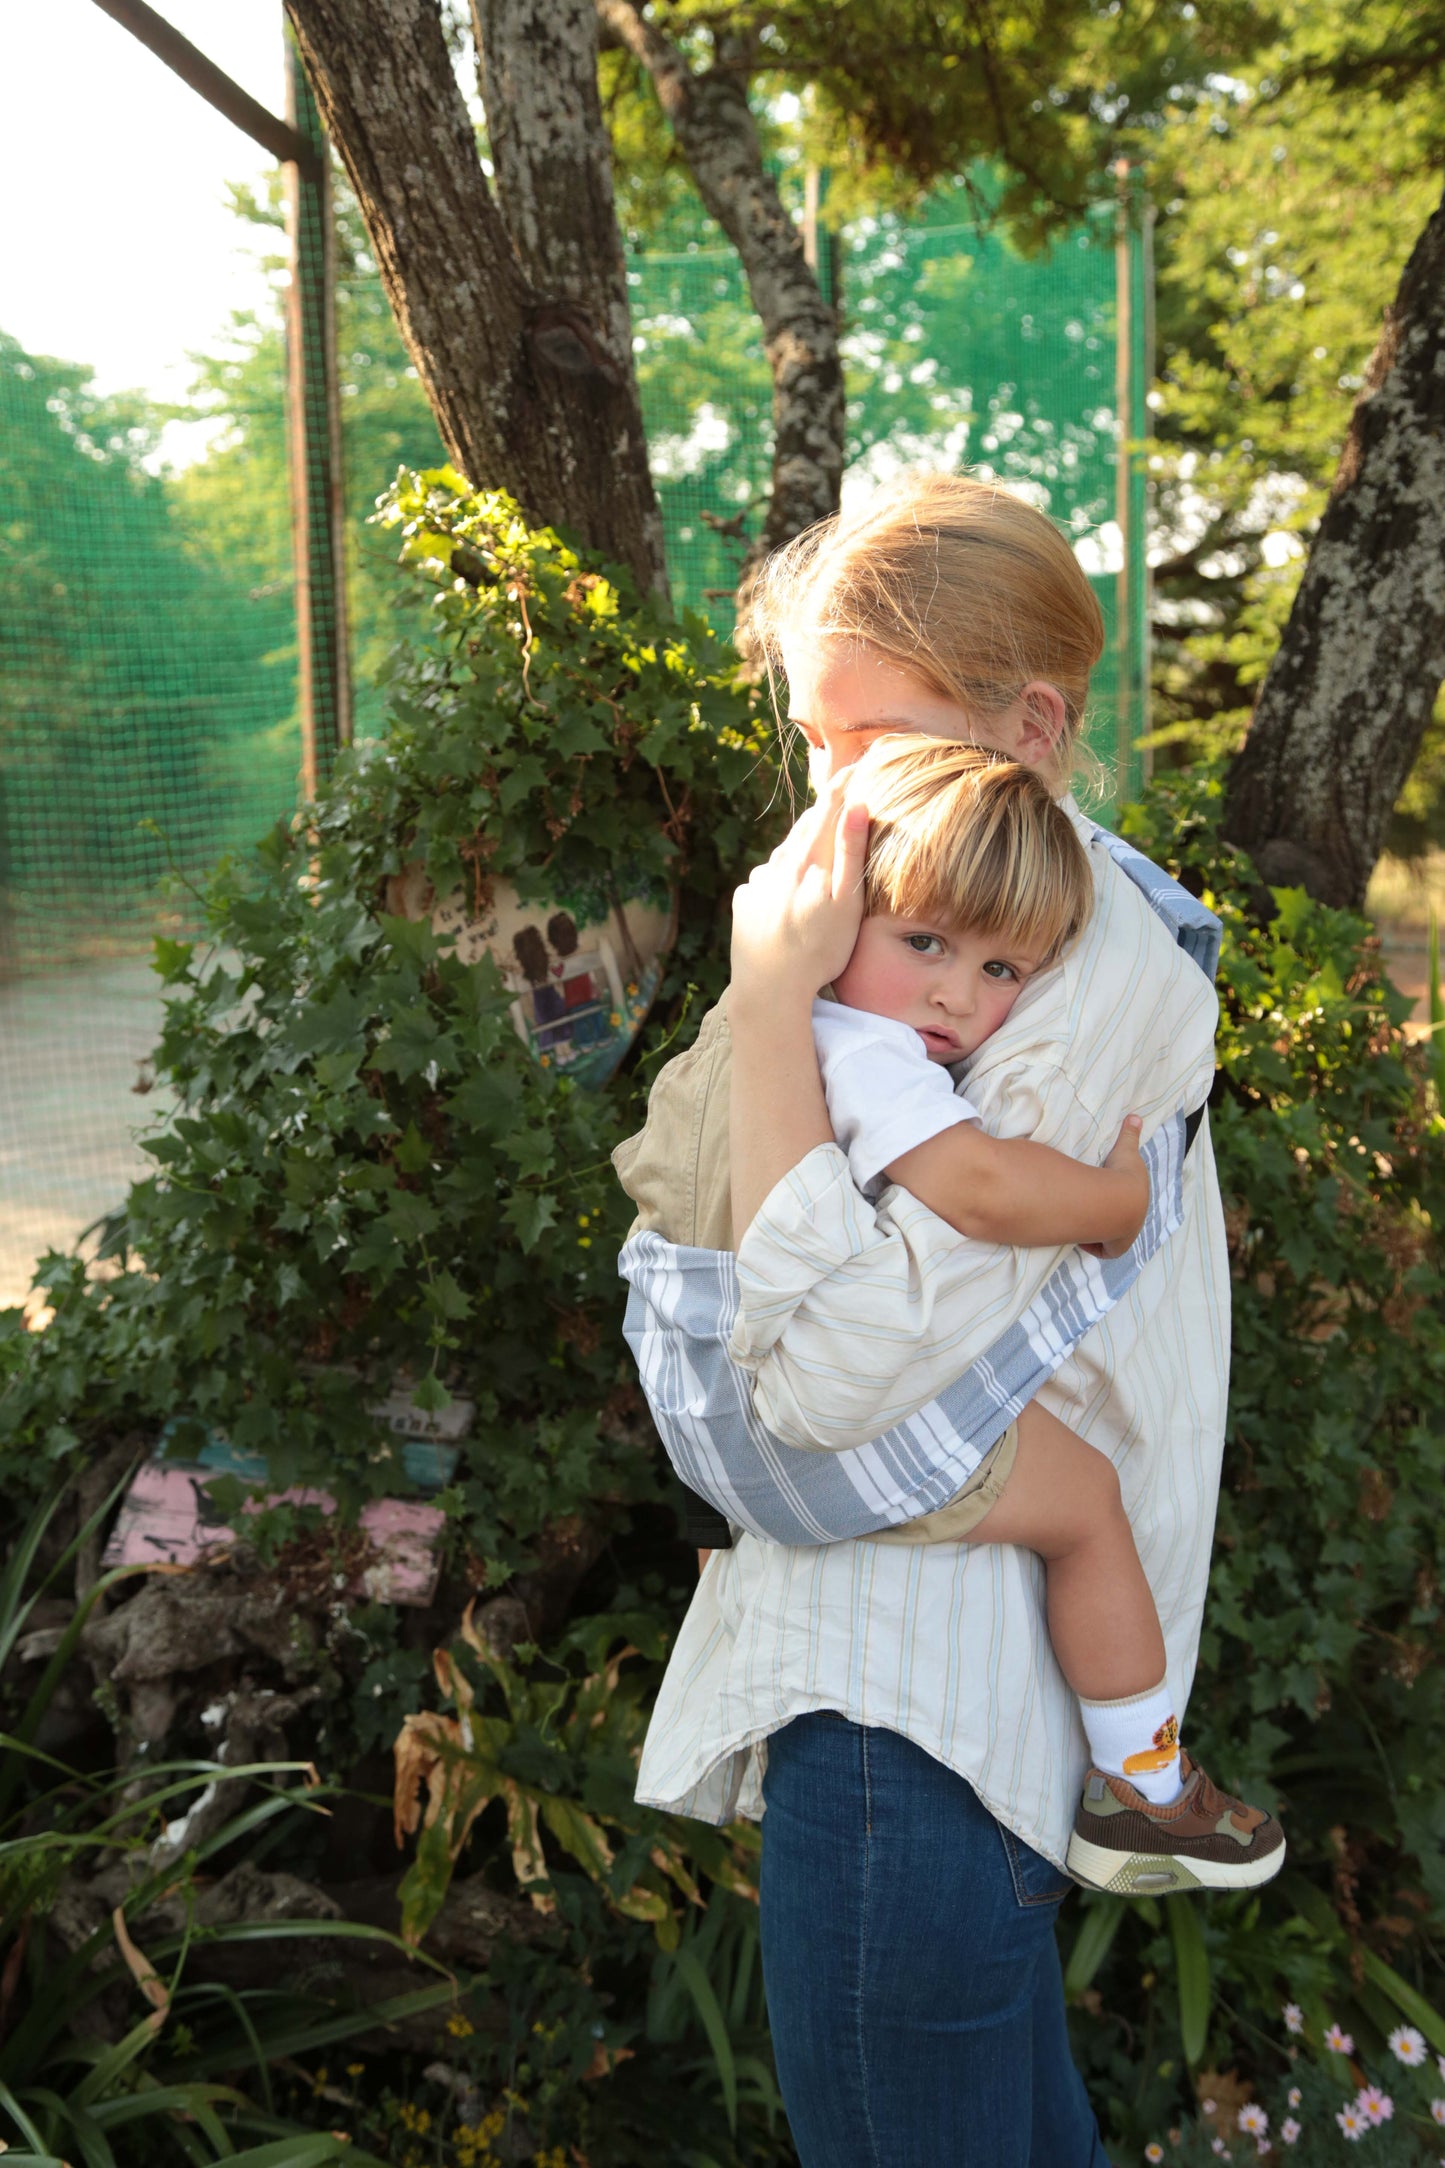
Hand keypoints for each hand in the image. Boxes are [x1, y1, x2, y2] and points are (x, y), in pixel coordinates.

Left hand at [730, 772, 870, 1005]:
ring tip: (817, 839)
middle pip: (804, 828)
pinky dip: (781, 874)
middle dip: (823, 811)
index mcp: (807, 859)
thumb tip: (855, 806)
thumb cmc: (818, 951)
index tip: (856, 764)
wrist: (768, 989)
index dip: (843, 785)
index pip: (827, 809)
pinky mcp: (744, 901)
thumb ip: (849, 854)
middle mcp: (778, 863)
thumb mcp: (845, 904)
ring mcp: (758, 882)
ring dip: (801, 842)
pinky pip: (767, 878)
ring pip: (784, 853)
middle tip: (839, 793)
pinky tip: (790, 887)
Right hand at [1082, 1114, 1148, 1258]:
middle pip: (1122, 1227)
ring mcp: (1124, 1236)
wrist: (1119, 1199)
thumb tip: (1135, 1116)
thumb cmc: (1123, 1175)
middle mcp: (1135, 1222)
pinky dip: (1091, 1244)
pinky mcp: (1112, 1246)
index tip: (1106, 1201)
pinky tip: (1082, 1236)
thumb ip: (1129, 1135)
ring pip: (1111, 1239)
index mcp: (1138, 1202)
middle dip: (1109, 1221)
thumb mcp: (1127, 1151)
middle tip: (1093, 1213)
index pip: (1133, 1209)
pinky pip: (1101, 1249)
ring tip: (1084, 1224)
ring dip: (1099, 1234)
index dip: (1120, 1206)